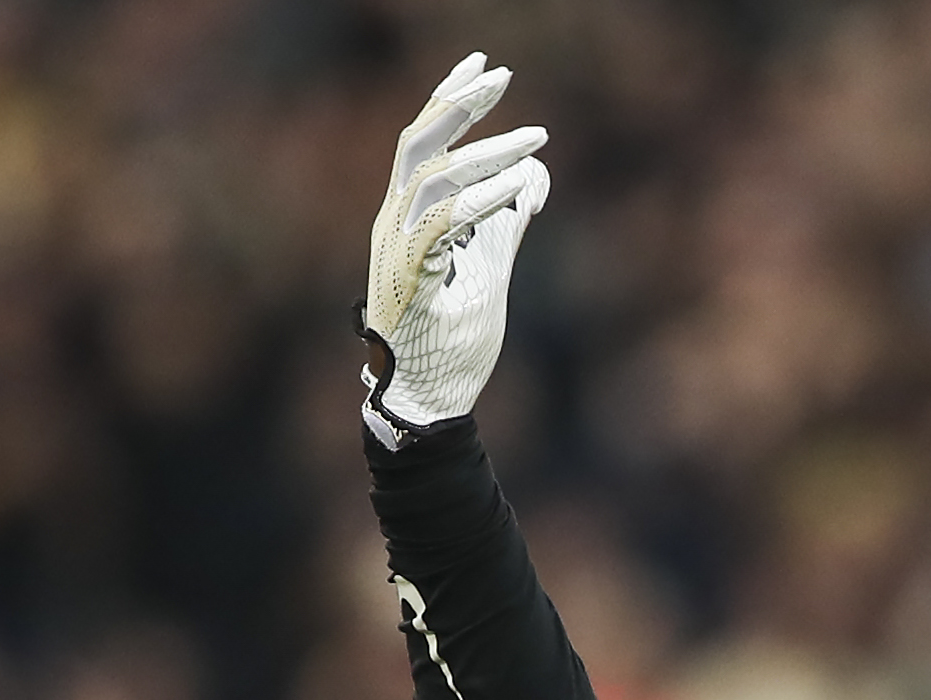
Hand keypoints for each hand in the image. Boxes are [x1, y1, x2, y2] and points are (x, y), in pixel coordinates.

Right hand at [361, 53, 549, 444]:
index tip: (486, 68)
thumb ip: (506, 224)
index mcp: (408, 217)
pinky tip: (516, 188)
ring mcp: (397, 251)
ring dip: (486, 154)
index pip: (425, 142)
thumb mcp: (490, 270)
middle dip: (460, 104)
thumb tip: (535, 179)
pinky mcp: (410, 280)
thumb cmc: (453, 340)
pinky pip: (440, 227)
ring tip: (535, 140)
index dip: (451, 100)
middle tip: (504, 77)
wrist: (429, 400)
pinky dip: (479, 202)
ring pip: (432, 178)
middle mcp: (395, 224)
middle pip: (419, 143)